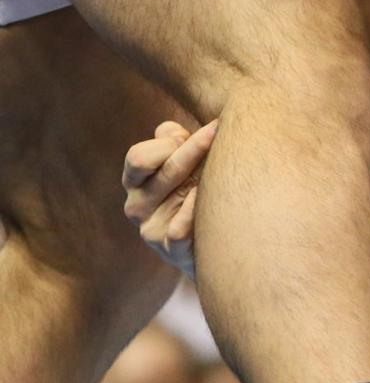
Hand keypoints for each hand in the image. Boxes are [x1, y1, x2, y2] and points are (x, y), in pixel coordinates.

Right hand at [122, 119, 218, 277]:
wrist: (203, 240)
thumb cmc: (191, 185)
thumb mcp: (177, 158)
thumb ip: (171, 137)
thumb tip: (174, 133)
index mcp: (135, 181)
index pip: (138, 157)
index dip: (169, 141)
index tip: (191, 136)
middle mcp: (137, 206)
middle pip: (166, 170)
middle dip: (196, 147)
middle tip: (218, 132)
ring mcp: (153, 229)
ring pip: (179, 195)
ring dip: (203, 176)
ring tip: (222, 166)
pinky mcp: (171, 250)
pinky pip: (181, 229)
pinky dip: (193, 211)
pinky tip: (208, 198)